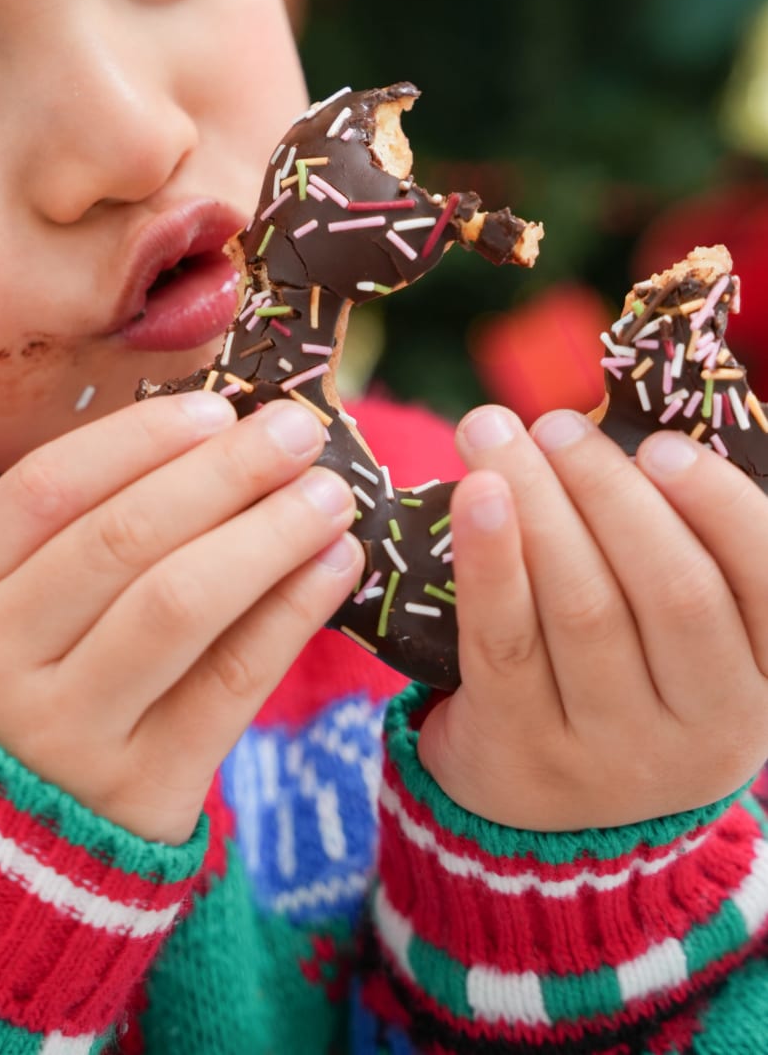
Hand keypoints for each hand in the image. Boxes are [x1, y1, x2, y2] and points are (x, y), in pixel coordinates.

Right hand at [0, 391, 361, 844]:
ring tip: (327, 493)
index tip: (217, 406)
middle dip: (222, 472)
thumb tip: (209, 430)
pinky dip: (289, 613)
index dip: (137, 439)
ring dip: (266, 534)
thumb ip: (73, 537)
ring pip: (178, 605)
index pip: (44, 491)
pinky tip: (334, 567)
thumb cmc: (14, 699)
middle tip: (297, 427)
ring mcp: (65, 736)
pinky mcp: (140, 794)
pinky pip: (229, 684)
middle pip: (120, 539)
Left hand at [416, 405, 767, 829]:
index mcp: (764, 679)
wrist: (547, 805)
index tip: (660, 444)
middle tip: (556, 423)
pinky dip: (489, 560)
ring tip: (494, 430)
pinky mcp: (525, 754)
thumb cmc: (628, 665)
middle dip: (608, 491)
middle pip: (670, 593)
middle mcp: (708, 729)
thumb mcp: (686, 626)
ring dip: (537, 503)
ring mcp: (616, 754)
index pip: (765, 586)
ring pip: (582, 609)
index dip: (720, 508)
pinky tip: (473, 493)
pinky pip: (506, 643)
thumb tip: (650, 406)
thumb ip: (682, 531)